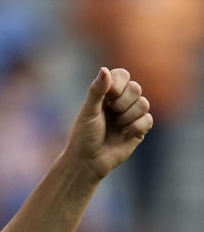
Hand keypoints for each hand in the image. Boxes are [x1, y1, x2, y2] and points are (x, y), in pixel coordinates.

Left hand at [65, 67, 153, 181]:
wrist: (87, 161)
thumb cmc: (83, 136)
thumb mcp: (88, 112)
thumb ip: (96, 91)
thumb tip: (104, 69)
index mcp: (107, 94)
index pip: (122, 75)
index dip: (118, 84)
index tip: (106, 97)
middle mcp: (121, 102)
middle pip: (136, 88)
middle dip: (122, 102)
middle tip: (110, 113)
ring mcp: (131, 115)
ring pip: (144, 103)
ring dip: (127, 116)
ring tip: (116, 126)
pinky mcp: (139, 128)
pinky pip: (148, 119)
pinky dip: (135, 127)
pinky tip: (124, 135)